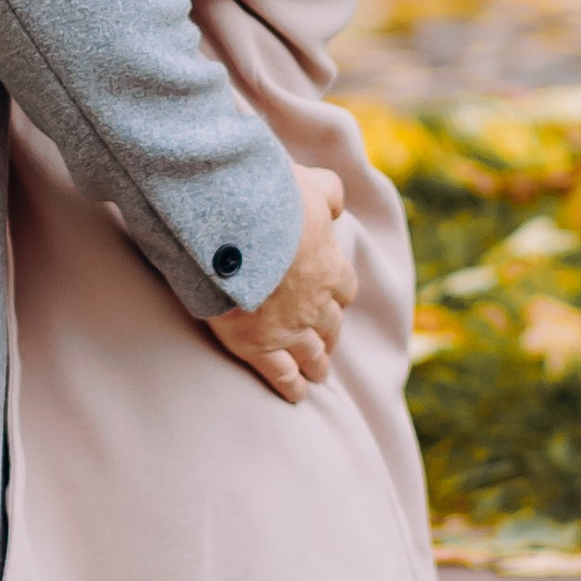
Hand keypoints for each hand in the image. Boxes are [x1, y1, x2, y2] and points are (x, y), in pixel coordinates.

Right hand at [210, 164, 354, 401]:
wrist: (235, 232)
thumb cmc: (271, 203)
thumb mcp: (310, 184)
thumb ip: (328, 193)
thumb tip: (335, 206)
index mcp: (331, 268)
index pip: (344, 289)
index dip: (338, 296)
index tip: (334, 301)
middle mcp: (317, 304)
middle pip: (331, 327)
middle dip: (330, 336)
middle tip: (326, 344)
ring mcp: (290, 329)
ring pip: (312, 355)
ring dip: (316, 364)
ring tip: (316, 374)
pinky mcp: (259, 347)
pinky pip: (282, 375)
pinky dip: (291, 387)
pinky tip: (295, 396)